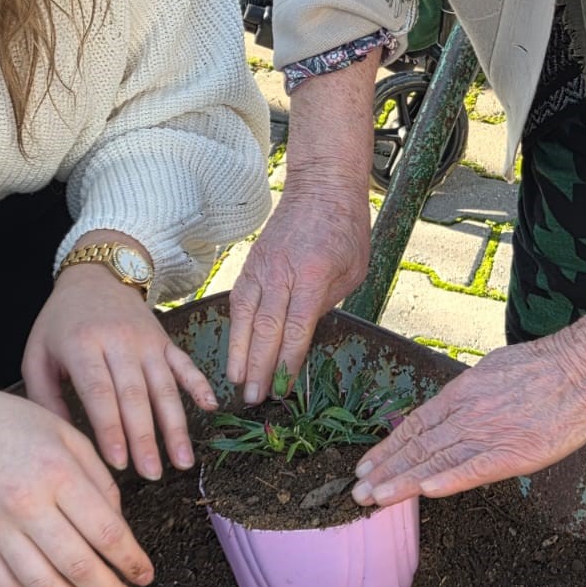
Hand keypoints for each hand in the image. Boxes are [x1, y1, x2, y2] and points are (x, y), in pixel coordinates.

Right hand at [0, 367, 152, 586]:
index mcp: (57, 471)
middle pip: (77, 566)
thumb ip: (99, 481)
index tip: (146, 575)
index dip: (131, 560)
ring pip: (41, 586)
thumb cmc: (16, 426)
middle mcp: (26, 503)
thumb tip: (119, 531)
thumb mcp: (68, 436)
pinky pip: (4, 585)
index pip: (105, 531)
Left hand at [23, 259, 215, 480]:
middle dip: (145, 438)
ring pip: (164, 387)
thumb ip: (44, 398)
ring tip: (182, 461)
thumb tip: (64, 441)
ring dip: (176, 426)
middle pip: (135, 395)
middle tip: (151, 474)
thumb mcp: (37, 354)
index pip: (100, 392)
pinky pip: (184, 364)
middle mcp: (118, 342)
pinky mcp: (165, 340)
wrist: (95, 276)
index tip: (118, 462)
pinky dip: (199, 385)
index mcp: (82, 345)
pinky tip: (211, 407)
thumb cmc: (60, 322)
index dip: (111, 428)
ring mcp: (146, 341)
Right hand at [228, 55, 379, 404]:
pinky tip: (233, 350)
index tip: (281, 389)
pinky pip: (238, 301)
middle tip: (253, 399)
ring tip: (235, 383)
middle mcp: (283, 272)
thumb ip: (327, 305)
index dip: (287, 362)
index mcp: (315, 275)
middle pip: (266, 328)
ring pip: (245, 317)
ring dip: (239, 353)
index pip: (296, 328)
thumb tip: (304, 338)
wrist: (321, 187)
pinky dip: (234, 328)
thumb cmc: (346, 230)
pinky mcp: (251, 264)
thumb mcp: (352, 272)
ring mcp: (262, 267)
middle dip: (258, 367)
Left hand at [350, 249, 585, 506]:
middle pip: (419, 445)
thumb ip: (467, 395)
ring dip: (403, 482)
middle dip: (385, 470)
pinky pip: (476, 469)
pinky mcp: (517, 451)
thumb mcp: (493, 371)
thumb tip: (445, 409)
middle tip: (356, 492)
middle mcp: (470, 413)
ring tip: (374, 499)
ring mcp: (491, 432)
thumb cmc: (545, 366)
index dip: (389, 447)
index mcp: (464, 393)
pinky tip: (426, 492)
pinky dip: (449, 480)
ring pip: (438, 460)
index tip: (366, 465)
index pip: (416, 425)